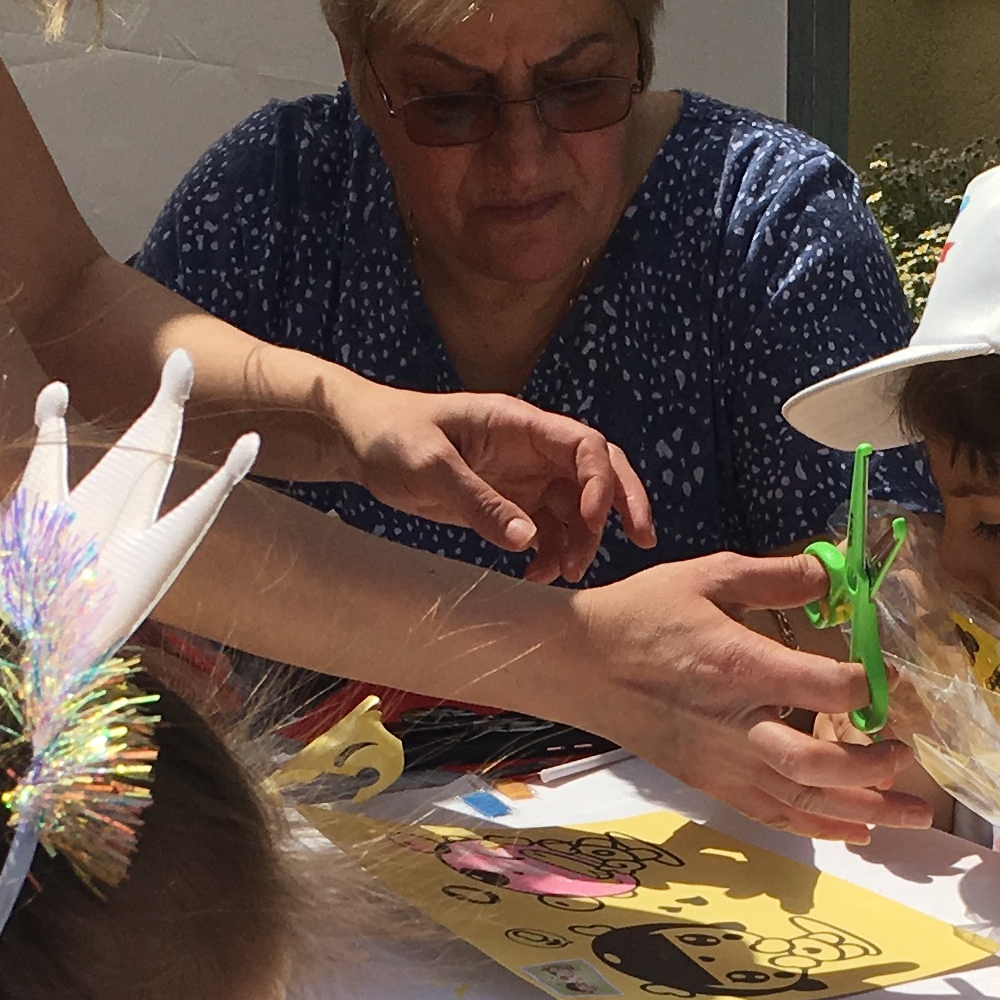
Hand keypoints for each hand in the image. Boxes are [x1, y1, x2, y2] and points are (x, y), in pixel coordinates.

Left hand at [325, 375, 654, 583]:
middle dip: (622, 503)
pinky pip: (546, 529)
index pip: (584, 445)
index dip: (602, 480)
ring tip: (564, 575)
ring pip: (574, 508)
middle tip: (642, 539)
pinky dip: (551, 552)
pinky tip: (537, 574)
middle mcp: (530, 449)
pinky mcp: (507, 502)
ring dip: (580, 541)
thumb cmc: (390, 434)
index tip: (594, 520)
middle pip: (597, 472)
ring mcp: (521, 476)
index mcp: (519, 423)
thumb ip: (479, 502)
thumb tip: (529, 539)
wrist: (358, 440)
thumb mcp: (429, 465)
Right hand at [557, 552, 924, 840]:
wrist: (578, 664)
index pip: (825, 687)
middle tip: (905, 757)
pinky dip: (817, 826)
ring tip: (911, 817)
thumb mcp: (707, 575)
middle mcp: (735, 724)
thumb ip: (774, 576)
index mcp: (740, 666)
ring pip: (801, 800)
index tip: (892, 677)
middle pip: (817, 763)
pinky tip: (857, 830)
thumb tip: (832, 574)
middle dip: (872, 767)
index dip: (871, 684)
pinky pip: (771, 814)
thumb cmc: (641, 615)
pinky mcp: (710, 783)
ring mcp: (721, 762)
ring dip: (862, 811)